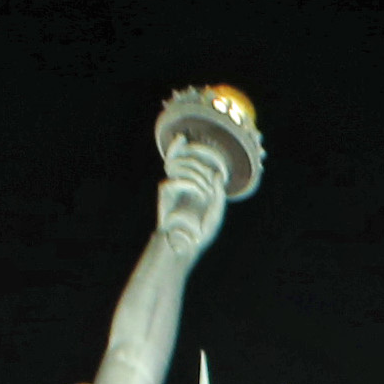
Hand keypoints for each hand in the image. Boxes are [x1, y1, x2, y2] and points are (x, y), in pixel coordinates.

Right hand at [152, 143, 229, 260]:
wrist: (188, 245)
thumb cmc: (201, 232)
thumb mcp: (216, 212)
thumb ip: (219, 194)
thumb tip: (218, 174)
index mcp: (189, 184)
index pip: (179, 160)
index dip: (176, 147)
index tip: (181, 137)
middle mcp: (179, 184)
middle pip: (177, 159)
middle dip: (198, 164)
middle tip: (211, 182)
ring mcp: (171, 189)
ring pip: (175, 167)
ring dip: (195, 174)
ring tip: (206, 190)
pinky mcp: (165, 198)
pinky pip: (172, 182)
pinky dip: (188, 184)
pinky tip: (200, 193)